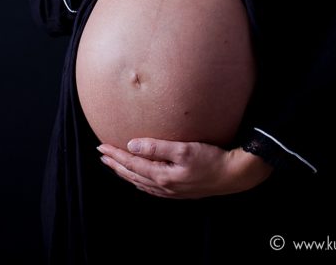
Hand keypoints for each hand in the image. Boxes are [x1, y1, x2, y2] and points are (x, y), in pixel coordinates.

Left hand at [97, 138, 271, 198]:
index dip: (115, 155)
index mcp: (162, 176)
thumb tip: (132, 144)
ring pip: (140, 182)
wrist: (233, 175)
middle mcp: (163, 186)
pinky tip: (139, 177)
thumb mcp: (184, 149)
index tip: (101, 146)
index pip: (132, 163)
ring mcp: (171, 191)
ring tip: (115, 165)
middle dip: (115, 164)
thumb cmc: (211, 159)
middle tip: (102, 154)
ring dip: (125, 172)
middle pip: (132, 174)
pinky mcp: (179, 191)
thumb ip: (157, 147)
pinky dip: (139, 180)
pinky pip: (150, 187)